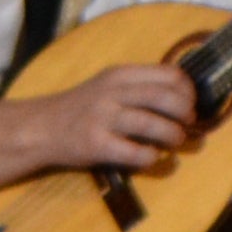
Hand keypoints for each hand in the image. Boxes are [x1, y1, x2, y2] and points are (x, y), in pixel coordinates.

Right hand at [16, 58, 200, 181]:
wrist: (41, 127)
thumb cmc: (81, 107)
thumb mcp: (107, 85)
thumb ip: (139, 86)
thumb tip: (184, 98)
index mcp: (119, 74)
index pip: (168, 74)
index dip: (188, 90)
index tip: (190, 102)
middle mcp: (112, 92)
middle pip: (166, 97)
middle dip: (185, 112)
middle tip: (187, 123)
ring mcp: (103, 118)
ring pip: (154, 124)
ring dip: (174, 135)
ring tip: (175, 141)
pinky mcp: (96, 144)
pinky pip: (136, 153)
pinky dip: (152, 157)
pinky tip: (151, 156)